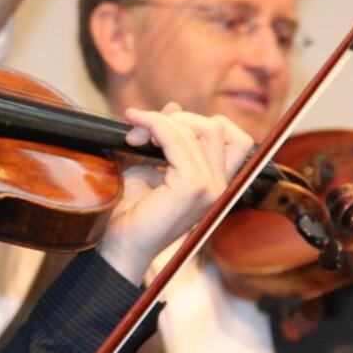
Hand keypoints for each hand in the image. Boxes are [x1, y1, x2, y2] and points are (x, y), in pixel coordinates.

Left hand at [97, 103, 251, 283]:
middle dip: (179, 119)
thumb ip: (167, 137)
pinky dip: (156, 127)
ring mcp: (209, 188)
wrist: (119, 245)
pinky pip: (178, 140)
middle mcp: (218, 186)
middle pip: (219, 128)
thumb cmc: (132, 210)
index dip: (201, 122)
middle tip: (142, 131)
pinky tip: (136, 132)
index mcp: (214, 182)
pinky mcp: (192, 188)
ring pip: (201, 129)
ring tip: (135, 134)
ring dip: (162, 122)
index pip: (233, 138)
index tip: (163, 129)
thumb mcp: (151, 164)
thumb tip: (175, 107)